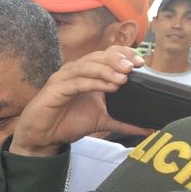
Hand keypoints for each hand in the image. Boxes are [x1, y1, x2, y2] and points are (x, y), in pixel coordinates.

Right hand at [10, 46, 147, 156]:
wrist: (43, 137)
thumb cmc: (67, 123)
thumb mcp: (101, 121)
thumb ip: (123, 122)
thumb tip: (148, 128)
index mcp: (86, 73)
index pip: (107, 54)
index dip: (124, 54)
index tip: (141, 63)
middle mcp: (75, 71)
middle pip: (99, 55)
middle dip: (118, 59)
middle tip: (134, 68)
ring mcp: (64, 78)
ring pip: (88, 66)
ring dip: (108, 69)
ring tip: (124, 78)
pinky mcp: (55, 88)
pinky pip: (78, 81)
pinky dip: (94, 82)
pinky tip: (109, 87)